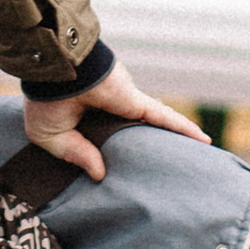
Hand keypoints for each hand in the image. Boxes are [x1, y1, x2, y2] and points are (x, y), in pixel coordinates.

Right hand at [20, 59, 209, 183]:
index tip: (122, 174)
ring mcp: (127, 106)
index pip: (108, 139)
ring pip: (155, 126)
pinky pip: (165, 117)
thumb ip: (77, 155)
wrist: (55, 75)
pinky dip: (184, 128)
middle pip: (138, 133)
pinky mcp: (138, 101)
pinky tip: (203, 141)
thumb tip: (100, 174)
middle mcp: (111, 113)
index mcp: (87, 120)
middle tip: (169, 170)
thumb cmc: (46, 102)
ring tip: (195, 157)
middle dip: (152, 148)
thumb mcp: (52, 137)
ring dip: (175, 139)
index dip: (114, 154)